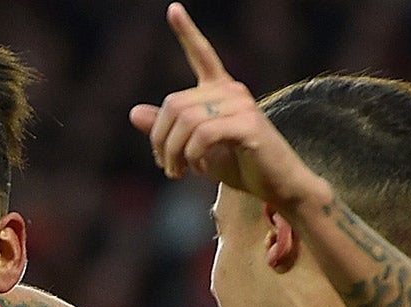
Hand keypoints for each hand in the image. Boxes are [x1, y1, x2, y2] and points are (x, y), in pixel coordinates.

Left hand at [129, 4, 319, 206]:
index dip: (187, 32)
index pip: (202, 54)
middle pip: (174, 105)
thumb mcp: (195, 150)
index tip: (173, 8)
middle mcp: (232, 90)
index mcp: (220, 90)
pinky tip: (199, 170)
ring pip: (186, 122)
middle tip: (167, 168)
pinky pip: (202, 135)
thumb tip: (133, 112)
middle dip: (161, 141)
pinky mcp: (248, 124)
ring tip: (179, 173)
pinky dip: (192, 156)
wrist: (277, 186)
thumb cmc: (239, 165)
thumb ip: (168, 131)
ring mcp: (242, 104)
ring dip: (174, 154)